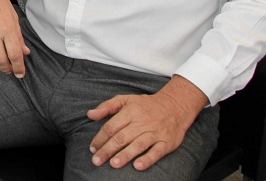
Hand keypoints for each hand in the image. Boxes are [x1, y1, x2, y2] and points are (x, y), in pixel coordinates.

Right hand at [0, 0, 29, 76]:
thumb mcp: (13, 16)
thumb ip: (18, 36)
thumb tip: (24, 51)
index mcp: (7, 29)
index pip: (15, 55)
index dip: (19, 67)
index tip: (20, 73)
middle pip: (1, 61)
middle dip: (8, 69)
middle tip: (11, 70)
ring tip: (0, 63)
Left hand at [87, 76, 207, 170]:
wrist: (176, 106)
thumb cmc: (146, 105)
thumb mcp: (126, 100)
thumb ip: (106, 107)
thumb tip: (90, 114)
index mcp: (130, 112)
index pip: (111, 127)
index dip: (100, 138)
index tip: (92, 148)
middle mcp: (142, 122)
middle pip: (122, 138)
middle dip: (107, 150)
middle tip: (96, 161)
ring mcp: (155, 133)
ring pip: (138, 145)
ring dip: (125, 155)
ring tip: (113, 164)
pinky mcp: (167, 142)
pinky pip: (157, 152)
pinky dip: (148, 159)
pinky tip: (138, 166)